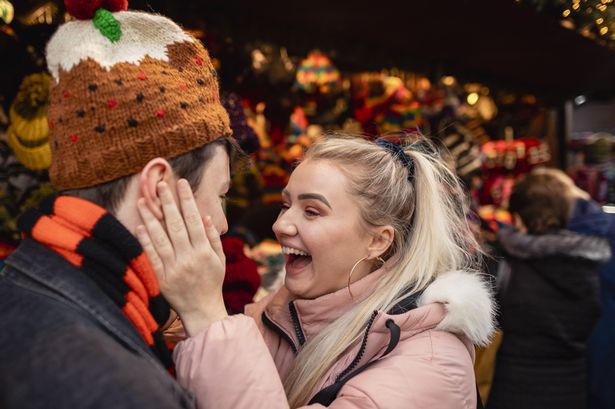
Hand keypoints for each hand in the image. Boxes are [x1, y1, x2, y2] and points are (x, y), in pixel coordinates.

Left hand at [136, 179, 227, 335]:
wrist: (202, 311)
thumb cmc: (211, 283)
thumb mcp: (219, 260)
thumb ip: (212, 238)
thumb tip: (205, 216)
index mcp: (204, 252)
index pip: (194, 220)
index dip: (187, 200)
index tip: (181, 184)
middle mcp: (189, 258)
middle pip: (176, 225)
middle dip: (168, 202)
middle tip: (160, 185)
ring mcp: (174, 268)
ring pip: (161, 238)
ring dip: (151, 218)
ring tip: (144, 200)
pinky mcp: (161, 278)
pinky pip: (152, 256)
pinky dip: (145, 241)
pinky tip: (140, 226)